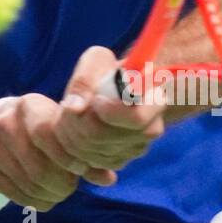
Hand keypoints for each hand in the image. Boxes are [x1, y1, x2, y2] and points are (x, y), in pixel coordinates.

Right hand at [0, 94, 107, 210]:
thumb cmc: (38, 130)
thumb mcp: (58, 130)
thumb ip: (84, 152)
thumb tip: (108, 178)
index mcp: (29, 106)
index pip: (46, 133)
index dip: (67, 157)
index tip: (80, 169)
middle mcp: (5, 122)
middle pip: (38, 167)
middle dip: (61, 184)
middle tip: (70, 187)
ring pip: (28, 185)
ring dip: (49, 196)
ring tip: (57, 192)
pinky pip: (13, 194)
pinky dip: (32, 201)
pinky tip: (39, 195)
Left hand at [50, 46, 166, 180]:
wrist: (114, 87)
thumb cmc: (107, 70)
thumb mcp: (97, 60)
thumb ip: (85, 79)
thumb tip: (74, 107)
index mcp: (154, 101)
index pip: (136, 119)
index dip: (109, 111)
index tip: (96, 99)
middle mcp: (149, 130)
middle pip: (102, 137)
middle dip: (76, 120)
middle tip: (68, 104)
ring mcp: (133, 149)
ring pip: (91, 151)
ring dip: (69, 131)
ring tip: (67, 112)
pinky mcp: (117, 160)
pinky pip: (87, 162)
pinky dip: (71, 145)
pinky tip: (72, 126)